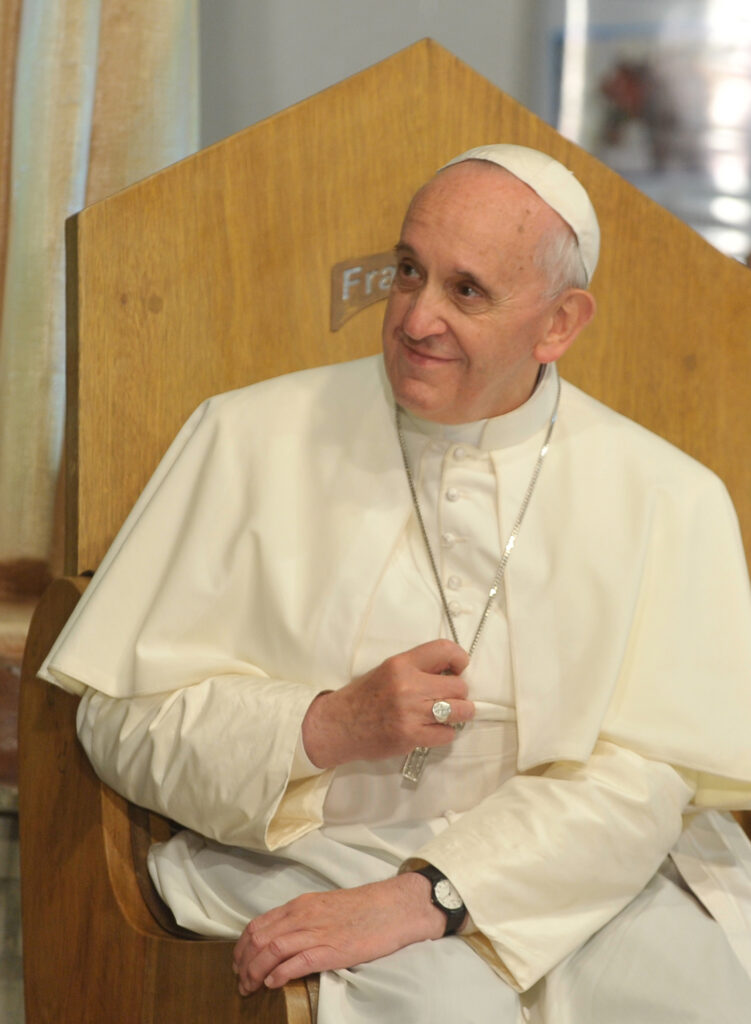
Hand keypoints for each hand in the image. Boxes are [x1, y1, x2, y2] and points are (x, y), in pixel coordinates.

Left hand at [232, 872, 442, 995]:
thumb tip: (283, 938)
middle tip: (240, 981)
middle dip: (243, 963)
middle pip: (259, 938)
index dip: (242, 946)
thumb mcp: (325, 907)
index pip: (259, 924)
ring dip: (255, 972)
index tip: (238, 962)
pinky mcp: (331, 949)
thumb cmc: (362, 908)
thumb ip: (303, 920)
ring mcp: (316, 932)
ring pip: (272, 950)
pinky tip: (272, 984)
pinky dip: (279, 973)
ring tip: (250, 988)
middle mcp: (303, 916)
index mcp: (300, 905)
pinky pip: (296, 961)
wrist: (392, 907)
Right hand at [301, 639, 473, 767]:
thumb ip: (417, 668)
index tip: (458, 669)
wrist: (338, 725)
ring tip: (447, 714)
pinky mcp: (411, 736)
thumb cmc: (364, 696)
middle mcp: (408, 685)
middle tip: (447, 698)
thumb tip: (452, 670)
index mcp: (401, 664)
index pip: (444, 650)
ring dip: (458, 714)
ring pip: (460, 711)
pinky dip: (445, 733)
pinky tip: (433, 730)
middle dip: (458, 693)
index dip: (459, 659)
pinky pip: (447, 734)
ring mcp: (411, 712)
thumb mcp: (388, 670)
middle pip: (459, 686)